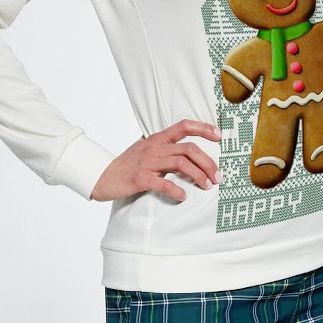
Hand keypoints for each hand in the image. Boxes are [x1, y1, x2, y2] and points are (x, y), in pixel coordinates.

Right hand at [90, 119, 222, 202]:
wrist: (103, 177)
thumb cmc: (127, 165)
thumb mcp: (146, 149)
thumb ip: (164, 147)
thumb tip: (187, 150)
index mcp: (157, 138)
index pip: (184, 126)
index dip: (203, 128)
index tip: (219, 136)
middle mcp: (154, 147)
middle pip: (189, 149)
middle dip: (208, 162)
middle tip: (218, 176)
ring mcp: (147, 162)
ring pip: (181, 163)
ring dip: (199, 176)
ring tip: (207, 186)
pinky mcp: (140, 178)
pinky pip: (164, 184)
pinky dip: (177, 191)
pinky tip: (183, 197)